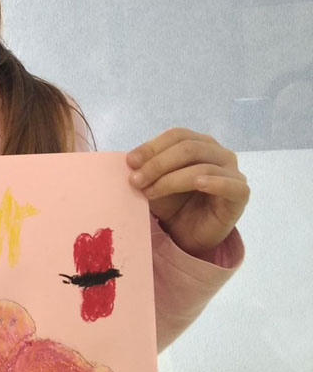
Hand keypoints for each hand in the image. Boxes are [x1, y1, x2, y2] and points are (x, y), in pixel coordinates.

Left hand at [126, 128, 248, 257]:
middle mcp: (219, 153)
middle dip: (158, 163)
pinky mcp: (240, 194)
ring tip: (149, 191)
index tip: (130, 162)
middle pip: (188, 148)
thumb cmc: (172, 205)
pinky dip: (214, 182)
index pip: (177, 136)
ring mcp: (233, 173)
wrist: (187, 235)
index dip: (152, 146)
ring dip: (171, 179)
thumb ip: (145, 168)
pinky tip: (198, 184)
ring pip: (202, 167)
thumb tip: (130, 160)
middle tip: (136, 180)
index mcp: (200, 143)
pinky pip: (230, 185)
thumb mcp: (153, 182)